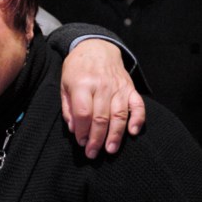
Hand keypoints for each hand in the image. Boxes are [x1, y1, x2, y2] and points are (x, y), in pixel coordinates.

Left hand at [61, 40, 145, 157]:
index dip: (83, 131)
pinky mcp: (130, 88)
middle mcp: (102, 86)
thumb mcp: (64, 84)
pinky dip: (137, 119)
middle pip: (101, 118)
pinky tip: (133, 132)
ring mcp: (119, 87)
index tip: (81, 143)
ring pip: (119, 115)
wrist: (96, 47)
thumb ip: (68, 108)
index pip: (84, 113)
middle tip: (92, 154)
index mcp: (83, 84)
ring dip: (116, 135)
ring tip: (110, 150)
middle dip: (97, 139)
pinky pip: (138, 105)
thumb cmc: (77, 69)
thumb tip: (74, 130)